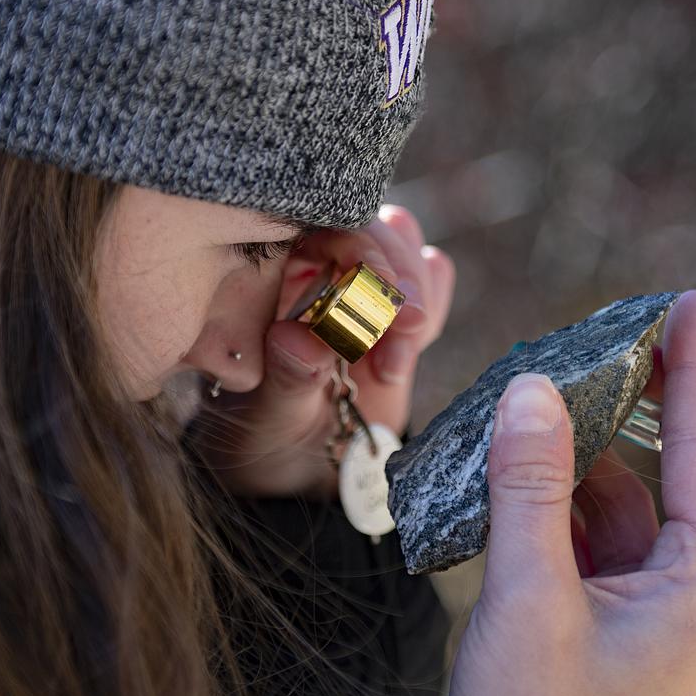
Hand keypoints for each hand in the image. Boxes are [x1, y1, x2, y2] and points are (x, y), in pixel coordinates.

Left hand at [192, 205, 454, 497]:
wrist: (296, 472)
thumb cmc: (262, 439)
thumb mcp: (266, 419)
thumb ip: (286, 379)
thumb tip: (303, 338)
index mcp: (271, 269)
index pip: (320, 223)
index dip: (357, 246)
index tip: (378, 293)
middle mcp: (317, 263)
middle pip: (375, 228)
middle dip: (398, 278)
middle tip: (405, 333)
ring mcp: (362, 282)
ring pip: (407, 247)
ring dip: (415, 299)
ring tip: (392, 365)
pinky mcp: (399, 308)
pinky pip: (433, 277)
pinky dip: (431, 310)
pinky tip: (399, 362)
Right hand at [447, 291, 695, 695]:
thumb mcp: (530, 599)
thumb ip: (532, 491)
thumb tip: (537, 391)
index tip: (690, 304)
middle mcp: (684, 588)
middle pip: (685, 471)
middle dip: (655, 406)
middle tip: (624, 342)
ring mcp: (644, 601)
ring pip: (628, 499)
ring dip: (587, 452)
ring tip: (541, 399)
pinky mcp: (603, 612)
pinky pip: (590, 531)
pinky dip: (557, 495)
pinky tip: (519, 467)